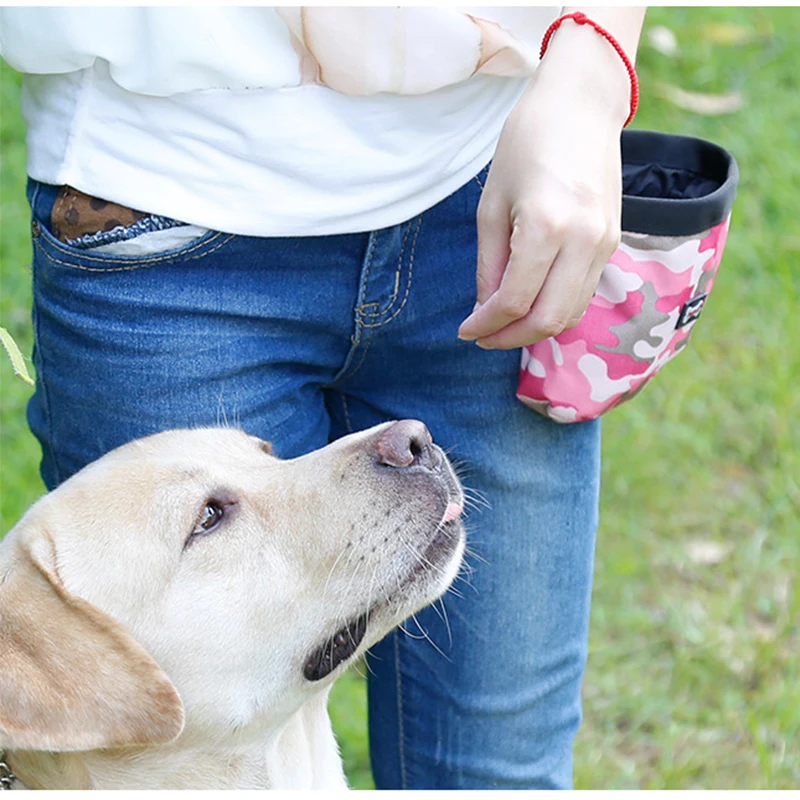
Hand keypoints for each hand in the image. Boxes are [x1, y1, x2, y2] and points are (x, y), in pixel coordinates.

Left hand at [458, 10, 642, 349]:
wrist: (581, 105)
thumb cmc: (526, 144)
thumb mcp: (491, 204)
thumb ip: (490, 264)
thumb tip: (485, 309)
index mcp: (546, 226)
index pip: (514, 301)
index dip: (486, 324)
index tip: (466, 330)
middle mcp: (583, 240)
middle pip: (548, 319)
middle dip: (510, 337)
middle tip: (483, 337)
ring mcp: (605, 243)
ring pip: (570, 313)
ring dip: (535, 329)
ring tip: (503, 324)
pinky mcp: (613, 242)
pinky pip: (583, 293)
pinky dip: (556, 309)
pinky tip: (531, 304)